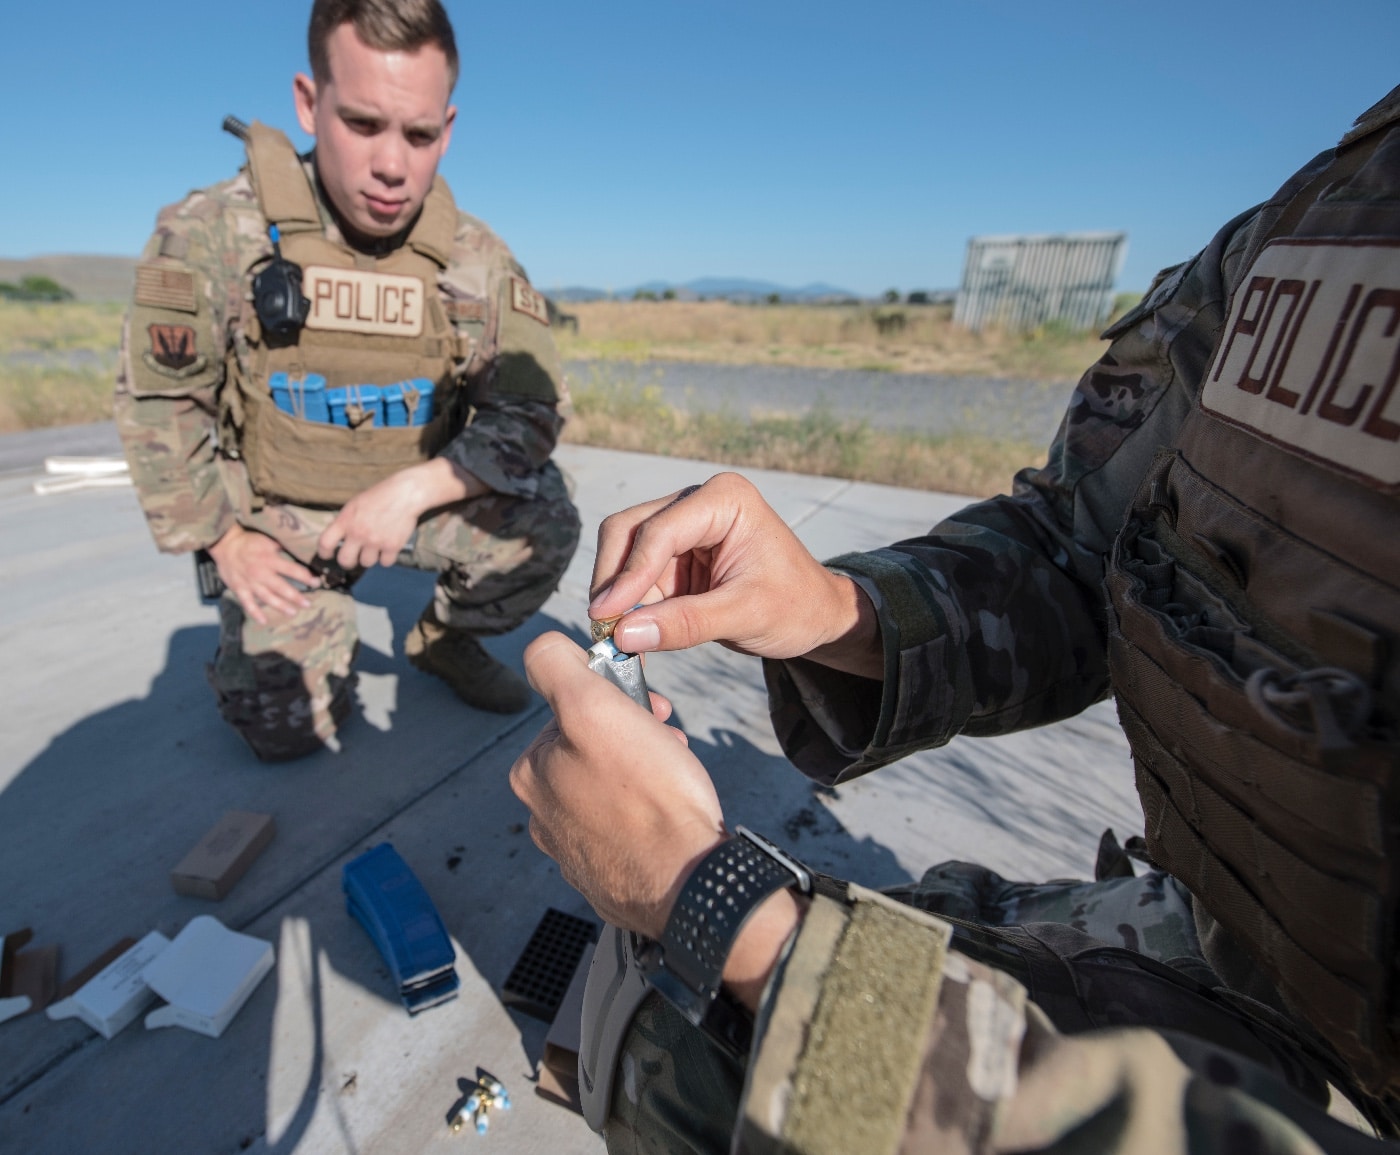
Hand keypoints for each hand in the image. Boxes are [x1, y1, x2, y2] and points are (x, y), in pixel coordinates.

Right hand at [208, 524, 315, 625]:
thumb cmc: (248, 540)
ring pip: (267, 597)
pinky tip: (264, 621)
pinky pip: (247, 603)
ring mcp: (250, 583)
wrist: (225, 543)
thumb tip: (300, 548)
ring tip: (292, 613)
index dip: (306, 577)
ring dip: (280, 606)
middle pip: (282, 588)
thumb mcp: (268, 539)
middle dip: (296, 597)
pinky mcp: (239, 588)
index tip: (317, 582)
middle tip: (308, 604)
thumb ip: (283, 547)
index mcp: (271, 560)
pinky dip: (255, 613)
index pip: (293, 570)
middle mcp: (262, 573)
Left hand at [316, 459, 486, 569]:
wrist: (405, 494)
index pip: (325, 543)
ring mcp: (375, 541)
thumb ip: (346, 521)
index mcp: (345, 520)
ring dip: (371, 557)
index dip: (324, 553)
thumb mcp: (355, 504)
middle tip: (353, 557)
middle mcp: (358, 533)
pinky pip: (386, 562)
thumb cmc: (380, 495)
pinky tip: (389, 547)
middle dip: (348, 561)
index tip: (327, 555)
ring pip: (367, 563)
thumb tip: (339, 538)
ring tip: (376, 546)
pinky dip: (387, 557)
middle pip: (345, 560)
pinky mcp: (392, 546)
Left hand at [509, 631, 725, 938]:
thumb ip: (556, 667)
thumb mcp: (595, 707)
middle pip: (590, 749)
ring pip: (609, 788)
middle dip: (630, 734)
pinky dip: (648, 813)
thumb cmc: (648, 792)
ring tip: (674, 776)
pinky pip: (625, 828)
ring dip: (642, 770)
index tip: (648, 705)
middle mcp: (543, 816)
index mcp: (532, 774)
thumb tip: (543, 649)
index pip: (569, 710)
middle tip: (667, 739)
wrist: (688, 881)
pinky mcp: (607, 877)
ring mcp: (574, 852)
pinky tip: (668, 816)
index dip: (612, 699)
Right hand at [587, 472, 882, 677]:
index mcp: (725, 499)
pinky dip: (627, 604)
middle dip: (613, 580)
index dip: (628, 575)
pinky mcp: (674, 554)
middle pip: (628, 531)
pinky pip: (635, 575)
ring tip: (617, 637)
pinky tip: (630, 633)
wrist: (816, 614)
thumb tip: (623, 635)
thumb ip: (685, 623)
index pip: (659, 531)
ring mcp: (683, 526)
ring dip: (617, 594)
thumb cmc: (796, 606)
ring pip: (623, 552)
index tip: (606, 617)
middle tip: (602, 629)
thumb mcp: (745, 616)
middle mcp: (697, 502)